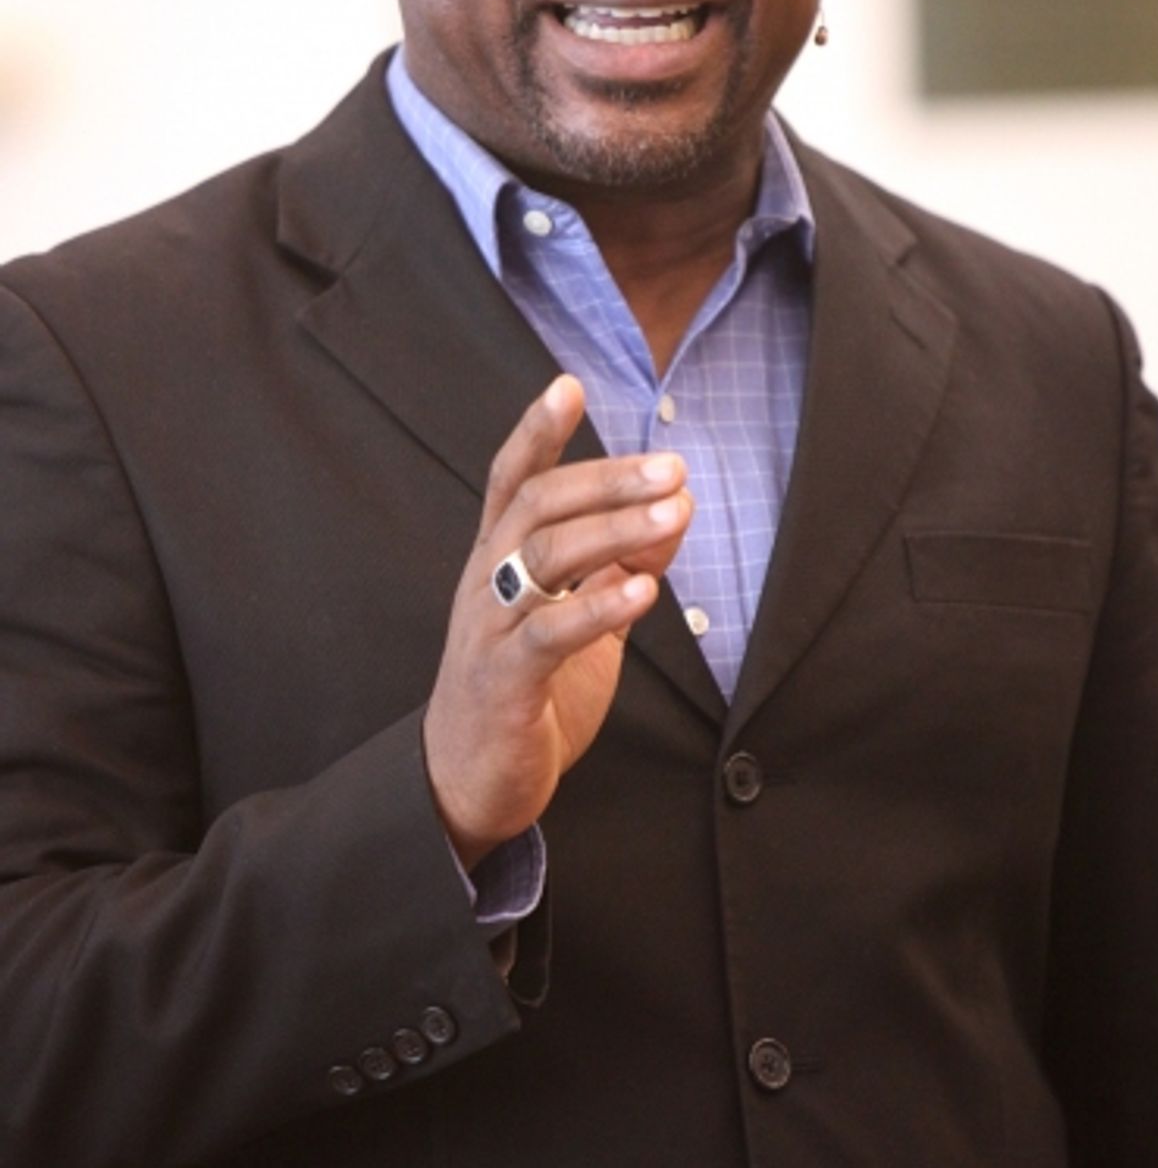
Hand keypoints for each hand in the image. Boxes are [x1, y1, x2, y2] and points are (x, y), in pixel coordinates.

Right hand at [423, 374, 690, 868]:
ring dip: (616, 530)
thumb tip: (671, 515)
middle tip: (671, 468)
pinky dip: (598, 606)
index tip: (568, 385)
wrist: (471, 782)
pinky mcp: (504, 680)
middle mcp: (485, 582)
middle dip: (608, 479)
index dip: (537, 431)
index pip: (512, 480)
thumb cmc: (526, 692)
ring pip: (544, 556)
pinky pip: (549, 632)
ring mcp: (489, 628)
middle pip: (538, 506)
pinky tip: (645, 591)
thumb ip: (616, 568)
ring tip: (676, 514)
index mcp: (497, 560)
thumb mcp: (580, 620)